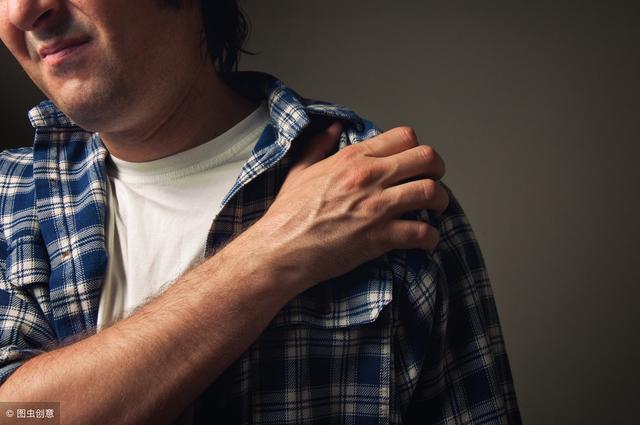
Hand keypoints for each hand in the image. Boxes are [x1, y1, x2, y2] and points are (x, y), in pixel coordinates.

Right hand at [234, 122, 448, 293]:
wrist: (279, 249)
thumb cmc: (288, 214)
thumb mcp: (300, 170)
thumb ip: (320, 145)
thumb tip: (334, 128)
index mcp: (352, 158)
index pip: (404, 136)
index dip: (417, 148)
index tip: (415, 162)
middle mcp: (369, 176)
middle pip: (427, 158)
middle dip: (437, 169)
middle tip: (434, 181)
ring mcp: (377, 206)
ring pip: (432, 192)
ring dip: (441, 202)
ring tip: (436, 211)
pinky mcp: (380, 237)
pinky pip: (422, 232)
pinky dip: (431, 237)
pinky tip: (426, 240)